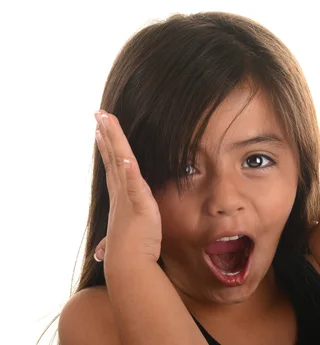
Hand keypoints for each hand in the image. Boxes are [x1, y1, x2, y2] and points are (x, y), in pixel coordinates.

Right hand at [92, 110, 161, 265]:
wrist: (130, 267)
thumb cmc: (130, 253)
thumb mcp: (123, 239)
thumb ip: (114, 239)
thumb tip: (101, 251)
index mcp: (121, 197)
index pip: (114, 167)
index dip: (108, 148)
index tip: (101, 131)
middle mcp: (121, 193)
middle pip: (114, 157)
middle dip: (107, 134)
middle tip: (99, 114)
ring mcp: (128, 197)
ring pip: (121, 162)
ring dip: (114, 141)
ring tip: (106, 121)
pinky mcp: (139, 205)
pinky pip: (134, 185)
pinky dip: (129, 172)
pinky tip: (127, 158)